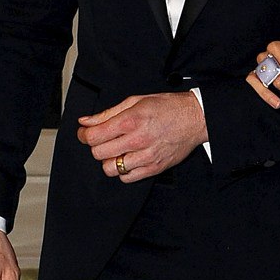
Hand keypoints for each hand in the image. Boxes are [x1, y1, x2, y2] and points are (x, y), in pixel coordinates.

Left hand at [77, 91, 205, 181]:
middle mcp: (137, 140)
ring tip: (117, 151)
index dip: (84, 135)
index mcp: (130, 121)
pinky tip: (129, 159)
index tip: (85, 133)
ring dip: (109, 160)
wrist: (195, 119)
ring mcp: (146, 157)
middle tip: (102, 140)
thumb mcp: (135, 101)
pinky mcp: (154, 168)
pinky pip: (127, 178)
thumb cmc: (167, 108)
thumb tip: (86, 121)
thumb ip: (108, 113)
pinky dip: (123, 171)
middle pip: (99, 153)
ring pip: (111, 168)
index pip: (93, 137)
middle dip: (96, 146)